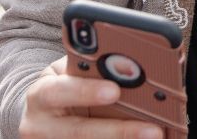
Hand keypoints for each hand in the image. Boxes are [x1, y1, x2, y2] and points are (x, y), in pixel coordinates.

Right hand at [19, 56, 163, 138]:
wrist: (42, 113)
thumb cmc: (63, 84)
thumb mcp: (66, 70)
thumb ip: (88, 67)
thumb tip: (127, 65)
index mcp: (41, 94)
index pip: (61, 91)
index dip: (87, 92)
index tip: (116, 90)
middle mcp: (41, 125)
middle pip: (80, 132)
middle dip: (119, 130)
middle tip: (153, 129)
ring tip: (155, 136)